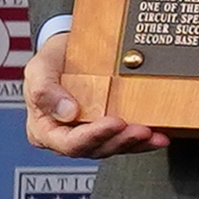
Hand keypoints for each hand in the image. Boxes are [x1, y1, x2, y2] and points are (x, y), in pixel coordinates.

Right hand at [22, 31, 164, 159]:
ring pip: (114, 147)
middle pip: (95, 149)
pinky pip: (125, 139)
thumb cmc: (51, 61)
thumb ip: (46, 91)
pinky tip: (159, 136)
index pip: (69, 143)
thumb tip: (68, 113)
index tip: (114, 122)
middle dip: (120, 140)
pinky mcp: (108, 129)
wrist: (69, 49)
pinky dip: (143, 140)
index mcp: (45, 130)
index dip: (93, 136)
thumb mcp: (39, 69)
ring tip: (153, 134)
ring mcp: (89, 134)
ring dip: (135, 143)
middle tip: (141, 130)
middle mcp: (68, 137)